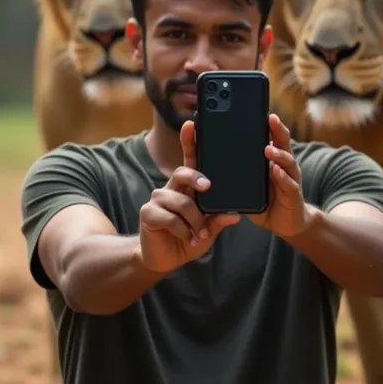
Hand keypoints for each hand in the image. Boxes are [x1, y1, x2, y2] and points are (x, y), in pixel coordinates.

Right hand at [138, 121, 239, 273]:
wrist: (166, 260)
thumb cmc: (189, 239)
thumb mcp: (209, 230)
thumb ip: (219, 220)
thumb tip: (235, 215)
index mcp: (187, 186)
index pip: (189, 159)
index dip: (189, 141)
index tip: (192, 124)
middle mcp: (171, 188)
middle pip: (183, 172)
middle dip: (196, 178)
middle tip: (207, 187)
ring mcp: (157, 199)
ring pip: (181, 201)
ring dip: (194, 220)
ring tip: (199, 234)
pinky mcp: (148, 213)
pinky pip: (170, 218)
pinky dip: (183, 230)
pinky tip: (188, 239)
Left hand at [249, 114, 314, 237]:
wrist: (287, 223)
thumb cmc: (267, 200)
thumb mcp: (251, 183)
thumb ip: (239, 171)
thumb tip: (216, 157)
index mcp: (274, 160)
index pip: (272, 137)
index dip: (269, 125)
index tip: (262, 112)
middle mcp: (285, 165)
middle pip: (283, 143)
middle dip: (277, 130)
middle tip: (270, 119)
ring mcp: (291, 179)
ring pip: (287, 161)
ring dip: (278, 154)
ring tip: (267, 148)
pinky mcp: (293, 195)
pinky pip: (288, 184)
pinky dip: (282, 177)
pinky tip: (276, 171)